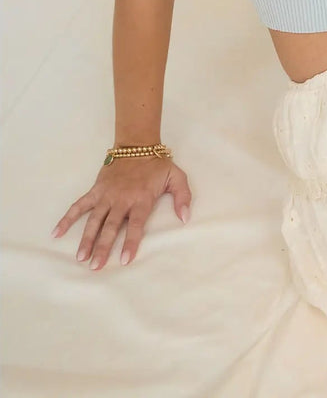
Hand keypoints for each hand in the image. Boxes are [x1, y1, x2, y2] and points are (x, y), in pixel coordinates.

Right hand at [51, 156, 191, 269]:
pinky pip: (79, 205)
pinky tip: (57, 232)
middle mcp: (121, 199)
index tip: (124, 260)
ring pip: (94, 220)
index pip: (135, 225)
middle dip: (103, 247)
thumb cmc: (157, 165)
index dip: (130, 242)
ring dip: (86, 239)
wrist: (137, 144)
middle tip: (96, 266)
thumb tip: (185, 218)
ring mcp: (106, 195)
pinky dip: (67, 218)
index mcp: (141, 199)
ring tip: (81, 257)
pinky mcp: (96, 190)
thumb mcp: (177, 177)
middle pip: (110, 227)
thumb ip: (183, 197)